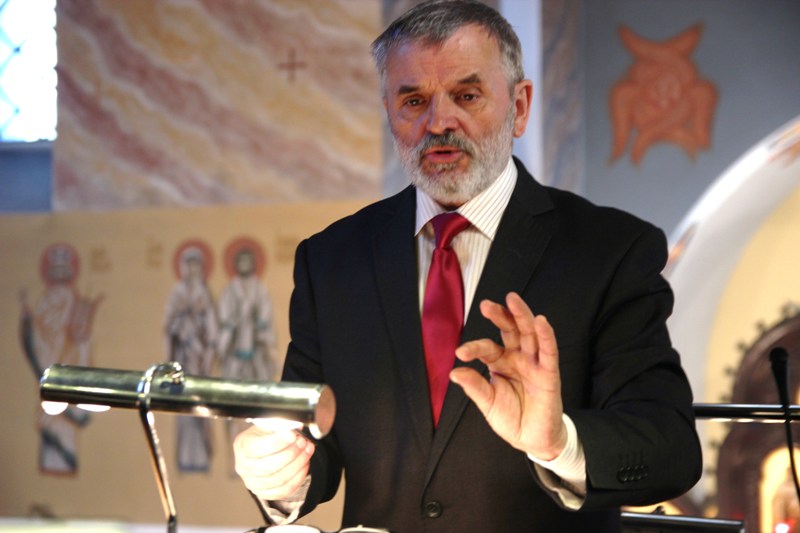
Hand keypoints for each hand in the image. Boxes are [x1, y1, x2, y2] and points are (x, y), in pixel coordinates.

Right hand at [233, 426, 314, 500]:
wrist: (260, 451)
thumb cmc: (264, 436)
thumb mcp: (268, 424)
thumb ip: (280, 424)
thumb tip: (296, 426)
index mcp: (242, 446)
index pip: (258, 448)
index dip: (278, 442)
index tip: (293, 435)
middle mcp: (244, 467)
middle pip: (269, 466)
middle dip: (291, 453)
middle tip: (303, 442)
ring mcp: (253, 482)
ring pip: (279, 479)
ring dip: (298, 464)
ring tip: (307, 451)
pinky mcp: (264, 493)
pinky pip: (284, 490)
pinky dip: (298, 477)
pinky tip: (304, 465)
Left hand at [450, 292, 566, 459]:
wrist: (532, 440)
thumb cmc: (511, 418)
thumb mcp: (488, 403)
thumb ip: (474, 387)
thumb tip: (453, 372)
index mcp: (500, 362)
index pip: (486, 348)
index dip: (473, 347)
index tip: (460, 353)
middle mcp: (517, 357)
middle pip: (509, 330)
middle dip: (499, 315)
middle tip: (485, 304)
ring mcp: (534, 363)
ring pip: (529, 333)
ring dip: (522, 315)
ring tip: (512, 299)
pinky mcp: (549, 373)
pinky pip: (549, 351)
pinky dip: (546, 335)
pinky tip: (541, 321)